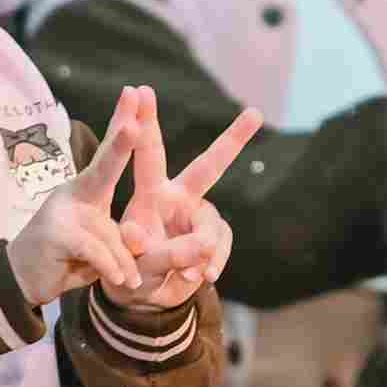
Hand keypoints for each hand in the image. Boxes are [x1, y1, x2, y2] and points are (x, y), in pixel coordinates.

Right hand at [9, 87, 163, 308]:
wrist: (23, 280)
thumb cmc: (68, 259)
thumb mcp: (103, 248)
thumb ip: (122, 241)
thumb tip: (138, 243)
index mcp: (89, 190)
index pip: (109, 153)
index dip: (122, 122)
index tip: (134, 93)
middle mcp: (75, 193)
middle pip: (104, 167)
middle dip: (122, 144)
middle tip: (137, 124)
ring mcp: (62, 212)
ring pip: (109, 233)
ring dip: (122, 261)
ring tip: (128, 278)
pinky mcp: (56, 236)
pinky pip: (97, 251)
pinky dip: (112, 268)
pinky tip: (123, 281)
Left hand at [104, 105, 261, 311]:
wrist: (145, 297)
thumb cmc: (132, 269)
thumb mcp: (134, 262)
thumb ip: (157, 252)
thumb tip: (195, 247)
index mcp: (151, 194)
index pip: (149, 155)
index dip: (146, 123)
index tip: (143, 89)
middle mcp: (179, 199)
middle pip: (208, 166)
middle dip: (232, 140)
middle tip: (254, 114)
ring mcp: (199, 219)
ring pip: (212, 226)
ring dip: (201, 247)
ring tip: (187, 269)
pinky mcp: (213, 240)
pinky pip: (220, 246)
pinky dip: (213, 261)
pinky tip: (205, 275)